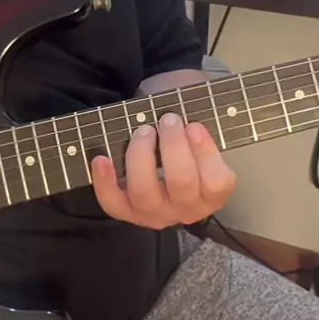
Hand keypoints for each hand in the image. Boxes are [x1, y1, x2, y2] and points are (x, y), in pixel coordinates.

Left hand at [91, 114, 235, 228]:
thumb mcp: (196, 131)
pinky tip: (101, 158)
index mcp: (211, 194)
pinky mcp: (127, 212)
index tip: (194, 125)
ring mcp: (155, 213)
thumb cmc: (183, 140)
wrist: (160, 157)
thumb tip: (181, 106)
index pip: (217, 182)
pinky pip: (113, 203)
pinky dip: (105, 181)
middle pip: (181, 184)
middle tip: (168, 119)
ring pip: (145, 192)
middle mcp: (185, 209)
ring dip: (141, 156)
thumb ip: (195, 124)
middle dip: (173, 146)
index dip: (205, 153)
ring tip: (143, 131)